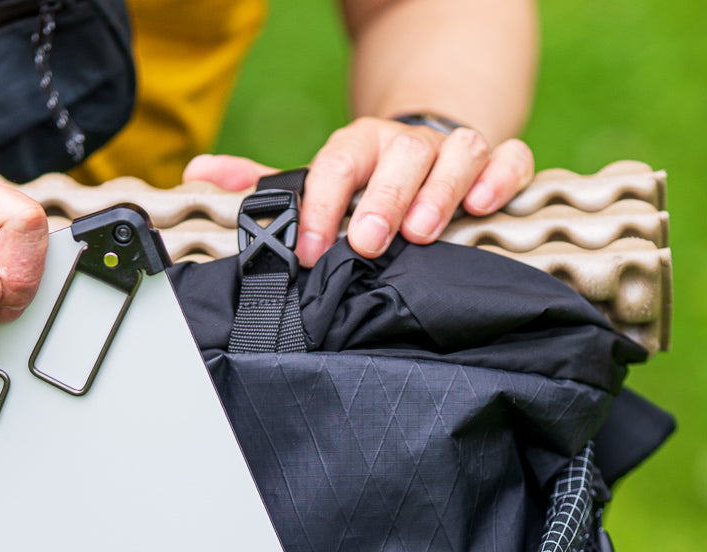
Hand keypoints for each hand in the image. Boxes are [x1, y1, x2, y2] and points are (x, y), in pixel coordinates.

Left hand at [184, 117, 534, 267]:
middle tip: (366, 242)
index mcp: (357, 148)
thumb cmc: (363, 181)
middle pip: (397, 158)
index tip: (310, 250)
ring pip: (456, 152)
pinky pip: (509, 156)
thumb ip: (264, 185)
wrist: (423, 150)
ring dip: (440, 190)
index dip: (320, 206)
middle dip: (381, 200)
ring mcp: (451, 150)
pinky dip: (501, 175)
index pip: (335, 165)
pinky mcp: (496, 162)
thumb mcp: (314, 182)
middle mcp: (404, 145)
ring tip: (422, 232)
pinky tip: (485, 204)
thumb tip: (198, 174)